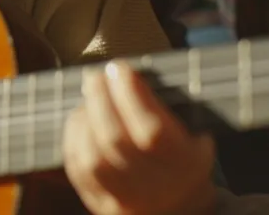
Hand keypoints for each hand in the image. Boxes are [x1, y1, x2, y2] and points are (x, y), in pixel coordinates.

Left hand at [63, 61, 216, 214]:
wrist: (180, 208)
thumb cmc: (185, 158)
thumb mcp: (195, 132)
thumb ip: (167, 107)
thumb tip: (126, 73)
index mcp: (186, 166)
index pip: (152, 131)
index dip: (131, 95)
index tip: (121, 68)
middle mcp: (155, 189)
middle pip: (115, 141)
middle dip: (101, 100)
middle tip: (97, 76)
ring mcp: (125, 201)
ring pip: (92, 157)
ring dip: (85, 118)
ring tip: (90, 96)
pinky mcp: (100, 204)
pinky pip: (77, 169)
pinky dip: (74, 137)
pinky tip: (81, 118)